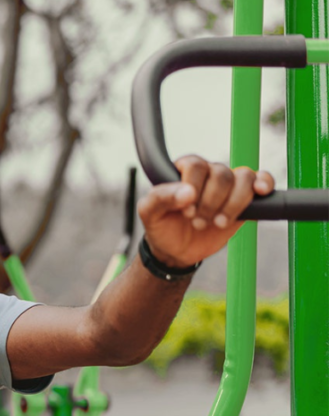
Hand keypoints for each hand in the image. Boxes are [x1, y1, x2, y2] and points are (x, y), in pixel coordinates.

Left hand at [136, 155, 274, 267]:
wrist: (176, 249)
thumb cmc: (162, 226)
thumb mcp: (149, 213)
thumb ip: (161, 197)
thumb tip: (188, 192)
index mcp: (184, 169)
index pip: (196, 166)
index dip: (194, 188)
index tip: (187, 211)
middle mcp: (208, 172)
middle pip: (222, 174)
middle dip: (211, 202)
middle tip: (198, 223)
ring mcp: (228, 184)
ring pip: (244, 177)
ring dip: (233, 203)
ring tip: (218, 223)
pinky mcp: (245, 199)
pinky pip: (262, 179)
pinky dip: (265, 183)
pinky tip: (261, 192)